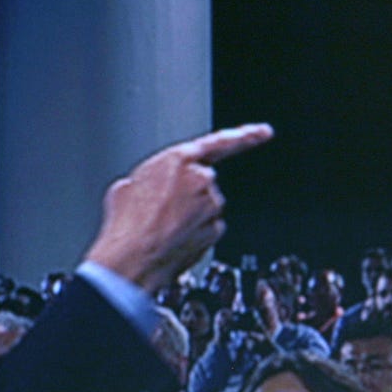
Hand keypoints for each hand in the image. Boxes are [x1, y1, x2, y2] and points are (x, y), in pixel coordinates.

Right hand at [84, 124, 273, 293]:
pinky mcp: (215, 232)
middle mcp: (202, 180)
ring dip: (189, 216)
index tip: (265, 132)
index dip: (247, 136)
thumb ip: (153, 177)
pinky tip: (172, 240)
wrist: (133, 259)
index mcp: (180, 160)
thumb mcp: (128, 186)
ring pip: (206, 208)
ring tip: (161, 228)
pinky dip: (194, 234)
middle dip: (186, 195)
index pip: (221, 142)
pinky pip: (207, 229)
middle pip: (202, 183)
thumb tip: (152, 188)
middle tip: (160, 210)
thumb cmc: (127, 223)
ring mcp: (211, 207)